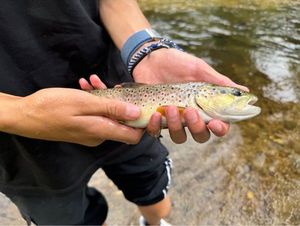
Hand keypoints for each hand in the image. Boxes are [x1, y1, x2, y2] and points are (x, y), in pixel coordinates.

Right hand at [4, 82, 142, 145]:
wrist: (26, 115)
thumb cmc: (52, 107)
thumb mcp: (85, 103)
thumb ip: (112, 109)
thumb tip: (137, 114)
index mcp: (102, 130)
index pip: (133, 135)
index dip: (142, 123)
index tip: (143, 104)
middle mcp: (99, 135)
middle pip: (121, 121)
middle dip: (119, 101)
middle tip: (111, 84)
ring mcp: (90, 132)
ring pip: (107, 114)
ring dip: (103, 97)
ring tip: (91, 81)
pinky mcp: (82, 127)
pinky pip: (95, 114)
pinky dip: (93, 101)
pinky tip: (85, 86)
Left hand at [132, 48, 246, 143]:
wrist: (150, 59)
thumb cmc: (178, 64)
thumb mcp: (199, 70)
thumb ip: (219, 82)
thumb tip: (245, 91)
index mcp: (205, 106)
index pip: (218, 125)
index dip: (220, 129)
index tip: (215, 124)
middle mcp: (191, 116)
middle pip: (201, 135)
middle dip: (197, 127)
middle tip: (190, 111)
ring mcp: (173, 119)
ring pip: (180, 137)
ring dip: (176, 126)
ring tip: (170, 107)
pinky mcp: (156, 119)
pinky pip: (157, 132)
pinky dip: (156, 127)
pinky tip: (155, 113)